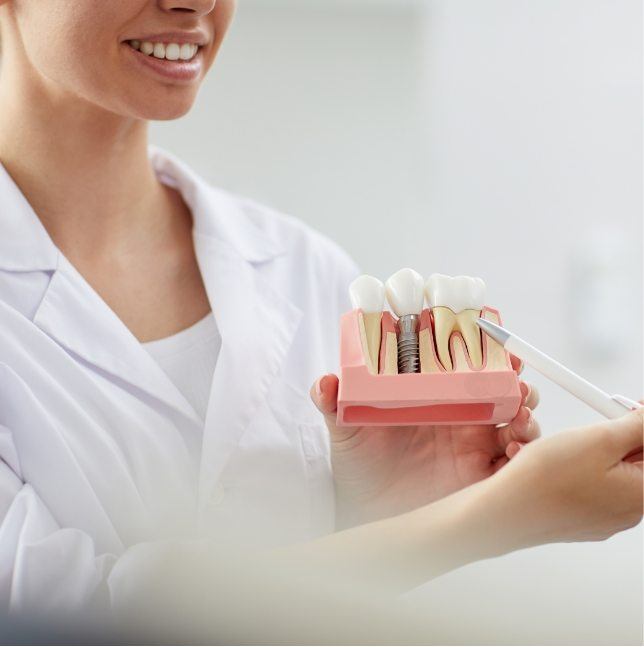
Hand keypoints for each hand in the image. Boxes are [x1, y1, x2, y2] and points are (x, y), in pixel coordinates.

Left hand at [310, 356, 539, 526]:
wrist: (365, 513)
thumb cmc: (358, 466)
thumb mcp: (345, 429)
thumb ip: (333, 403)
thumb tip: (324, 381)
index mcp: (435, 397)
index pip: (466, 366)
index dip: (484, 349)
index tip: (493, 336)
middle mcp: (461, 417)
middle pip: (501, 388)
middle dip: (515, 377)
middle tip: (515, 372)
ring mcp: (475, 445)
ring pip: (516, 419)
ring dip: (526, 410)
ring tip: (519, 411)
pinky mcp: (483, 476)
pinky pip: (515, 461)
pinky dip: (525, 450)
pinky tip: (513, 448)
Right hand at [477, 407, 643, 551]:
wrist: (507, 510)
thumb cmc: (547, 481)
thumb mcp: (599, 439)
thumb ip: (636, 426)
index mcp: (642, 494)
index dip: (641, 426)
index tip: (631, 410)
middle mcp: (628, 513)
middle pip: (637, 464)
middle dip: (620, 441)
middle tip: (599, 425)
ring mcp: (604, 520)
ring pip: (612, 475)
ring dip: (599, 454)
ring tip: (572, 445)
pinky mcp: (581, 521)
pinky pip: (592, 488)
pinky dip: (581, 471)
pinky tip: (560, 465)